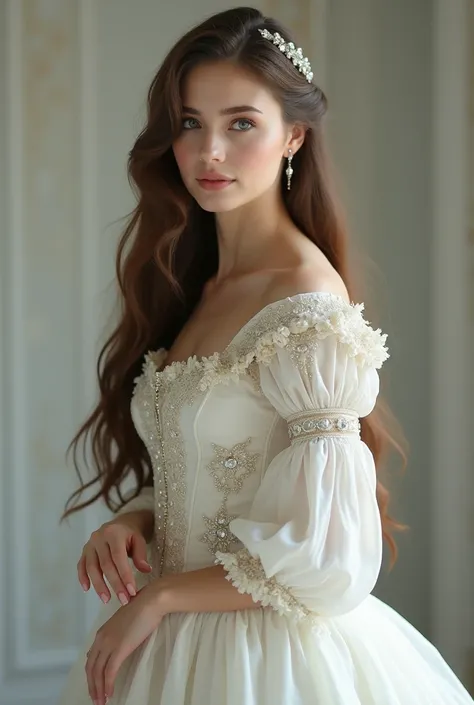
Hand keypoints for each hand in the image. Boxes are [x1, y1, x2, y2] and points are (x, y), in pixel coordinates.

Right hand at [77, 512, 152, 604]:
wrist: (120, 524)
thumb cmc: (131, 535)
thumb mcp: (139, 540)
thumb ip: (141, 555)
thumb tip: (146, 570)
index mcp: (114, 533)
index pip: (118, 556)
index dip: (124, 575)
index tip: (131, 591)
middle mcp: (99, 537)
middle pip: (105, 564)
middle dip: (115, 584)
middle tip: (123, 600)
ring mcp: (89, 544)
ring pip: (92, 567)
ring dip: (99, 585)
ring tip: (107, 600)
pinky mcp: (84, 551)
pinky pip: (81, 565)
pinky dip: (82, 578)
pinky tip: (87, 589)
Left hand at [85, 582, 164, 704]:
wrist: (150, 601)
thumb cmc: (142, 608)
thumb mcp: (125, 622)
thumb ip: (118, 634)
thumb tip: (118, 644)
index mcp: (102, 632)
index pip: (91, 658)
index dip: (91, 674)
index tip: (94, 685)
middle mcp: (101, 638)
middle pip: (91, 667)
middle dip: (92, 685)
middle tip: (96, 699)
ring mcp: (109, 643)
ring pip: (98, 672)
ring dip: (98, 689)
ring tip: (102, 701)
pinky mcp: (119, 649)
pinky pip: (110, 672)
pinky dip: (108, 685)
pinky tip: (110, 693)